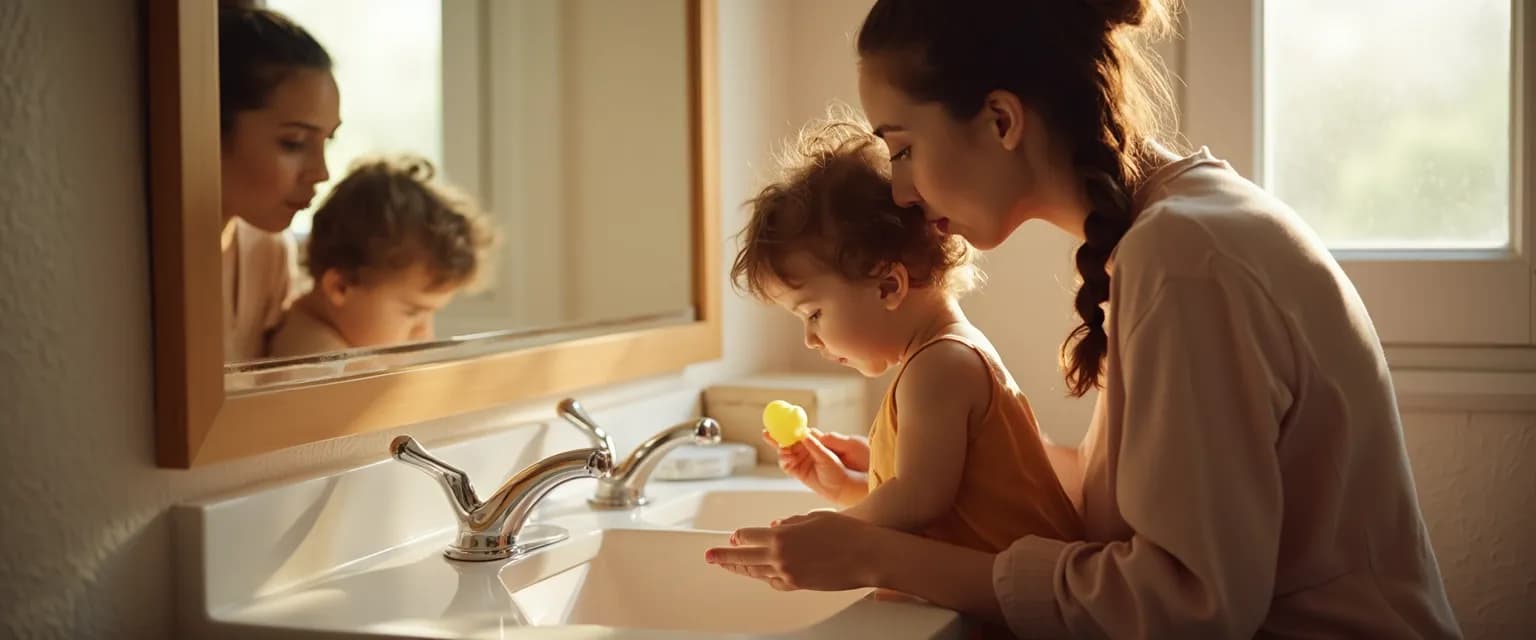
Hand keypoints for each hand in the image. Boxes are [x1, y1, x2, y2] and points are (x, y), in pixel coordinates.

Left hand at [703, 510, 883, 590]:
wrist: (866, 554)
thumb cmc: (845, 532)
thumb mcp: (812, 517)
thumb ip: (790, 522)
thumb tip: (775, 524)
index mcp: (781, 535)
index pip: (748, 536)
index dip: (738, 537)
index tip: (731, 537)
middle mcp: (780, 556)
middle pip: (743, 558)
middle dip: (724, 557)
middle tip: (710, 557)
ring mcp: (788, 573)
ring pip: (756, 572)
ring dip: (741, 569)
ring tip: (729, 567)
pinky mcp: (799, 585)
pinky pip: (775, 582)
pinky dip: (765, 577)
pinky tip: (760, 575)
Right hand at [764, 429, 866, 503]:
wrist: (839, 488)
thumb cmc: (837, 470)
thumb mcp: (827, 456)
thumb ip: (815, 446)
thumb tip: (803, 434)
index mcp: (814, 441)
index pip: (798, 431)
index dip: (788, 427)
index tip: (781, 423)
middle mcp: (805, 449)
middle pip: (787, 440)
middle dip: (776, 437)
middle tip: (766, 432)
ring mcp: (800, 460)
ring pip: (785, 452)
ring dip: (781, 450)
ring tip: (784, 451)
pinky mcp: (797, 471)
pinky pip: (786, 464)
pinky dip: (784, 461)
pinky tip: (786, 459)